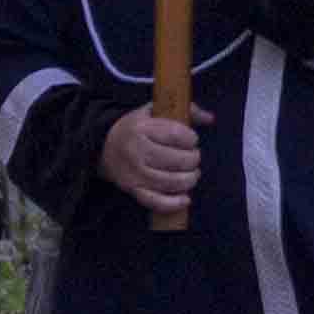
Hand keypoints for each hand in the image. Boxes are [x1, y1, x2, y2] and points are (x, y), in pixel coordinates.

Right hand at [100, 106, 198, 225]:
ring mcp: (134, 173)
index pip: (177, 135)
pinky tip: (185, 199)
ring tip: (191, 174)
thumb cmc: (137, 128)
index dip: (191, 139)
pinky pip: (155, 201)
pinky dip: (174, 203)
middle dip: (193, 160)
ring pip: (171, 182)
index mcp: (141, 128)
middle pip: (178, 160)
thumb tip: (210, 118)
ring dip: (190, 179)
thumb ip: (186, 110)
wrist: (103, 146)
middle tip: (191, 157)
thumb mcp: (156, 111)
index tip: (191, 140)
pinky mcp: (132, 189)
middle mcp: (136, 151)